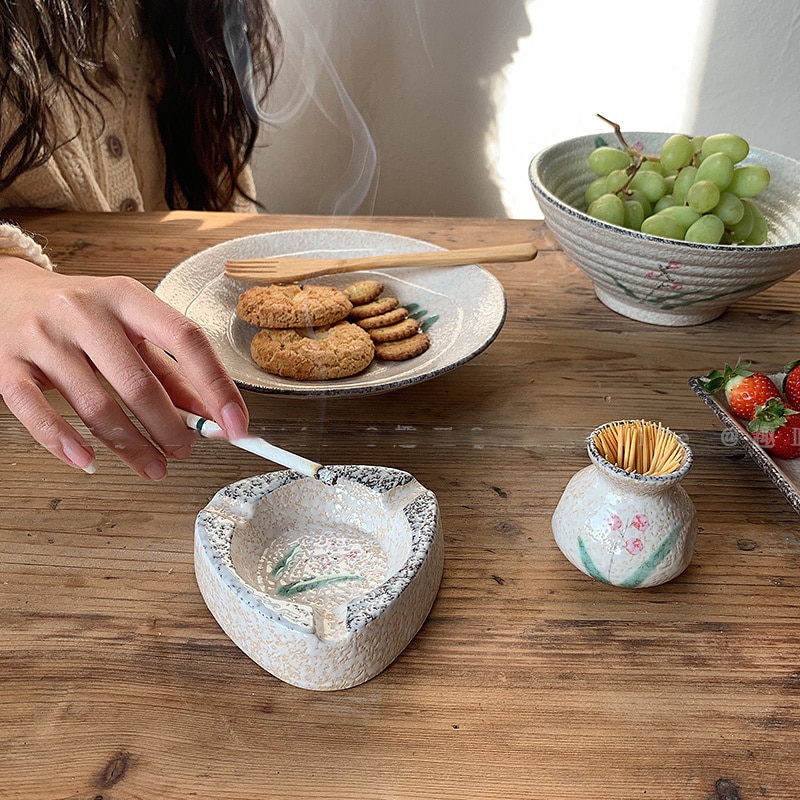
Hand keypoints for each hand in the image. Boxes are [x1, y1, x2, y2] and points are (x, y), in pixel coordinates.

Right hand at [0, 256, 248, 477]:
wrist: (4, 293)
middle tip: (185, 451)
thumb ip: (172, 371)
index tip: (235, 423)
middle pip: (138, 382)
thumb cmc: (81, 316)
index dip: (216, 385)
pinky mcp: (8, 363)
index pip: (185, 338)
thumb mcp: (132, 331)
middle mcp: (85, 312)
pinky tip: (88, 461)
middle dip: (169, 427)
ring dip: (131, 446)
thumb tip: (212, 414)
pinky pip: (36, 411)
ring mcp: (43, 337)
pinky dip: (64, 443)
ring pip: (95, 405)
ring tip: (153, 465)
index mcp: (127, 297)